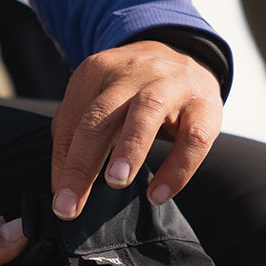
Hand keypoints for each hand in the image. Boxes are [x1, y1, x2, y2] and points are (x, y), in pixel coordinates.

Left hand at [50, 40, 222, 220]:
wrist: (189, 61)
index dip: (64, 161)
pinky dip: (177, 169)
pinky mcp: (204, 106)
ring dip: (129, 148)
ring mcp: (171, 86)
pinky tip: (159, 195)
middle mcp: (132, 73)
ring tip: (116, 182)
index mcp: (97, 71)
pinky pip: (192, 140)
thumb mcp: (104, 99)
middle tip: (70, 204)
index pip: (73, 119)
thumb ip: (78, 131)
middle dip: (82, 162)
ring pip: (146, 113)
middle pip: (100, 116)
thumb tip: (63, 183)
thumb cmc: (137, 92)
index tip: (60, 199)